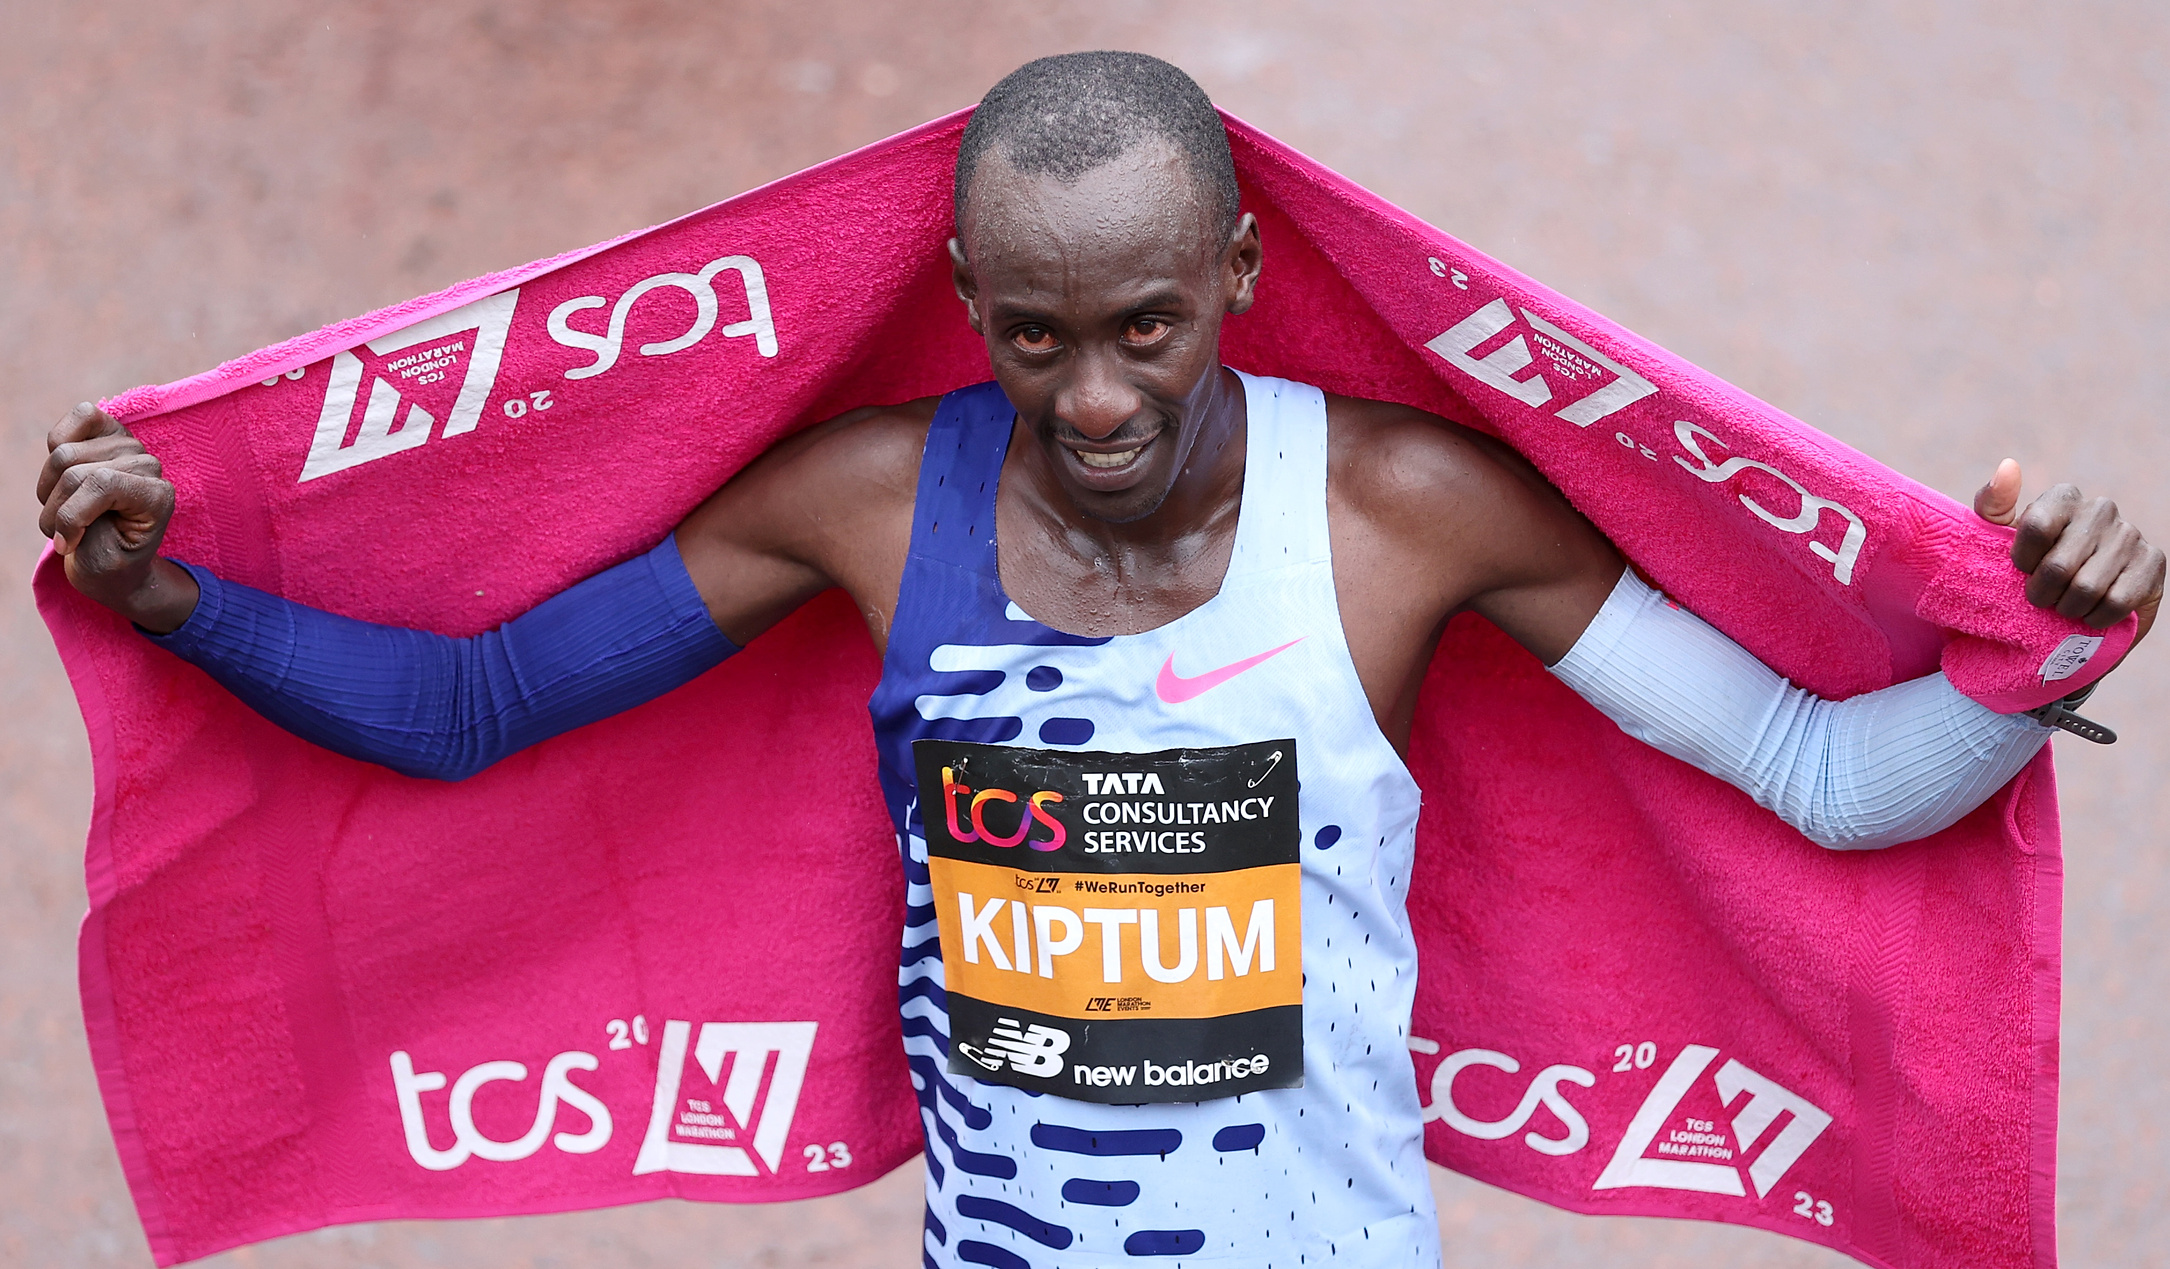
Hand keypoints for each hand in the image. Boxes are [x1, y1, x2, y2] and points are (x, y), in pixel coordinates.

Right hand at [37, 403, 198, 631]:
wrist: (112, 564)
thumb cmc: (108, 562)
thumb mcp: (100, 560)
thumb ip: (87, 522)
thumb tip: (79, 477)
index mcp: (157, 496)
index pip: (102, 483)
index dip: (71, 515)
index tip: (68, 544)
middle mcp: (148, 466)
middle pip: (74, 471)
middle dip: (56, 508)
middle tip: (66, 531)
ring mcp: (129, 448)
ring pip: (62, 454)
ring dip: (49, 489)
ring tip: (64, 511)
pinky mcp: (110, 433)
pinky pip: (81, 415)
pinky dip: (60, 440)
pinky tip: (64, 471)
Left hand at [1974, 458, 2163, 643]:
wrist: (2073, 605)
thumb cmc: (2030, 567)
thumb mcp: (1997, 538)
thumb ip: (1992, 505)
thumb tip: (2008, 465)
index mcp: (2063, 497)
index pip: (2036, 527)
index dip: (2024, 562)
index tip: (2023, 571)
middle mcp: (2100, 508)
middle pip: (2059, 566)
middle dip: (2042, 594)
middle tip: (2042, 599)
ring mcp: (2130, 533)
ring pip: (2087, 588)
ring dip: (2068, 608)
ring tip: (2065, 606)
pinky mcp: (2153, 561)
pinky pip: (2117, 601)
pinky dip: (2096, 617)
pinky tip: (2091, 612)